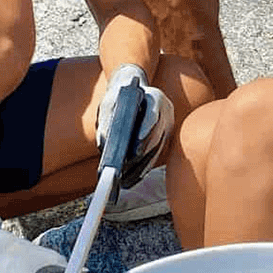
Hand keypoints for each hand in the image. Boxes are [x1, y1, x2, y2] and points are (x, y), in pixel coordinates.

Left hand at [96, 63, 172, 186]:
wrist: (133, 90)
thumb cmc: (119, 96)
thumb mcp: (109, 102)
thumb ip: (106, 120)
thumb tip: (104, 144)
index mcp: (155, 97)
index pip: (153, 114)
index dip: (145, 129)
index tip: (135, 146)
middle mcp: (166, 112)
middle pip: (154, 137)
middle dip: (139, 155)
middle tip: (124, 170)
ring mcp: (168, 126)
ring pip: (155, 150)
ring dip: (140, 167)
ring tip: (124, 181)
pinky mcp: (165, 138)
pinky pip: (155, 155)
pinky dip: (143, 168)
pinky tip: (131, 179)